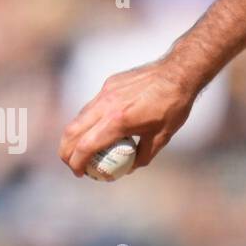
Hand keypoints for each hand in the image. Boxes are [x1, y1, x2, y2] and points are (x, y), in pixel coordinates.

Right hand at [58, 55, 199, 175]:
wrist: (180, 71)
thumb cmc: (174, 105)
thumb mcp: (162, 137)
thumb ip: (143, 155)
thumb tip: (128, 168)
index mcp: (118, 120)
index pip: (85, 146)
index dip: (77, 163)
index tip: (79, 173)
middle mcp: (106, 105)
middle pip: (72, 131)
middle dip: (66, 151)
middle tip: (72, 163)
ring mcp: (106, 91)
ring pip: (79, 116)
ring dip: (75, 134)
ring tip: (81, 147)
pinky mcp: (110, 83)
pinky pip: (93, 104)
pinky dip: (89, 119)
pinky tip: (100, 126)